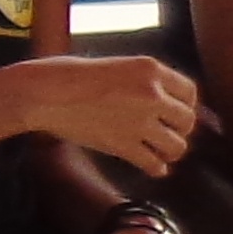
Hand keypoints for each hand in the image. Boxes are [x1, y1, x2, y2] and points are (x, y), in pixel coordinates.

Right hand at [0, 52, 198, 169]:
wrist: (43, 92)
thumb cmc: (68, 74)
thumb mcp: (115, 64)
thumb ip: (141, 80)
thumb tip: (161, 99)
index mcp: (150, 69)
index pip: (189, 91)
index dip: (185, 105)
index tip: (176, 112)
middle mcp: (152, 94)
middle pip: (187, 120)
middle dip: (179, 129)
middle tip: (167, 133)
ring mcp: (139, 121)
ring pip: (177, 145)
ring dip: (170, 151)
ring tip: (160, 151)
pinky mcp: (123, 144)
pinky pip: (154, 163)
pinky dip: (156, 168)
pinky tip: (152, 167)